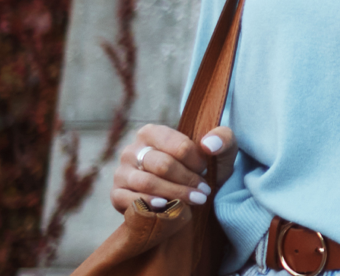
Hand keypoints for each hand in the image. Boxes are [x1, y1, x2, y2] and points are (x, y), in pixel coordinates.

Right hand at [108, 123, 237, 213]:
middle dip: (188, 180)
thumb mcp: (219, 152)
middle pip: (162, 165)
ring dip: (175, 193)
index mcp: (152, 133)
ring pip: (147, 182)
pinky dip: (149, 203)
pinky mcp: (116, 194)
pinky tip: (164, 206)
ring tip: (195, 200)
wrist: (187, 198)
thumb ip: (223, 139)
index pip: (178, 145)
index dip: (196, 161)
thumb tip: (208, 144)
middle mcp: (132, 150)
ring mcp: (121, 172)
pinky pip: (130, 199)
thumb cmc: (202, 170)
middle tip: (204, 192)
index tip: (206, 170)